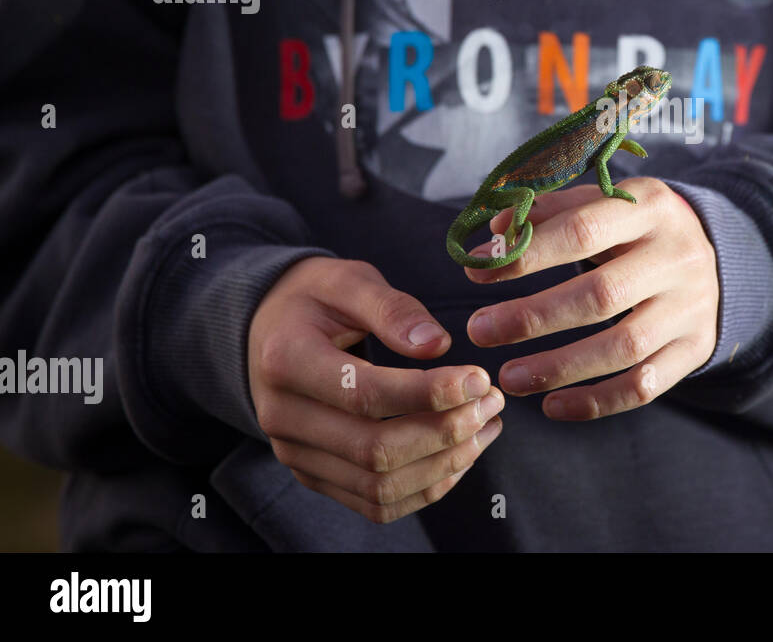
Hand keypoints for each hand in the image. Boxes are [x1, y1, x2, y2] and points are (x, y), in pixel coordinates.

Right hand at [249, 257, 503, 522]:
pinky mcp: (313, 475)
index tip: (480, 377)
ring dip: (445, 463)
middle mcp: (282, 416)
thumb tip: (438, 345)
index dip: (429, 393)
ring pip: (379, 487)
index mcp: (286, 359)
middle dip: (446, 431)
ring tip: (487, 425)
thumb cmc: (316, 299)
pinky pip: (375, 504)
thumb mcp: (348, 280)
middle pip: (374, 451)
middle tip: (492, 400)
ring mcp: (295, 453)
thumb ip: (392, 308)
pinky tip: (462, 454)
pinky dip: (426, 488)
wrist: (268, 329)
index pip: (364, 394)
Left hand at [462, 177, 719, 419]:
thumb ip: (550, 212)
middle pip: (601, 295)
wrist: (718, 258)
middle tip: (479, 331)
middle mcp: (678, 257)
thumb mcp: (604, 205)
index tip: (477, 274)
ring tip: (509, 377)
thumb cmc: (637, 230)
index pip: (582, 231)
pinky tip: (552, 406)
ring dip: (559, 366)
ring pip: (624, 347)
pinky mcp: (696, 348)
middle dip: (533, 317)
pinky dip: (596, 402)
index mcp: (651, 207)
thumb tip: (495, 233)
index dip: (527, 256)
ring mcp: (691, 307)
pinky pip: (644, 385)